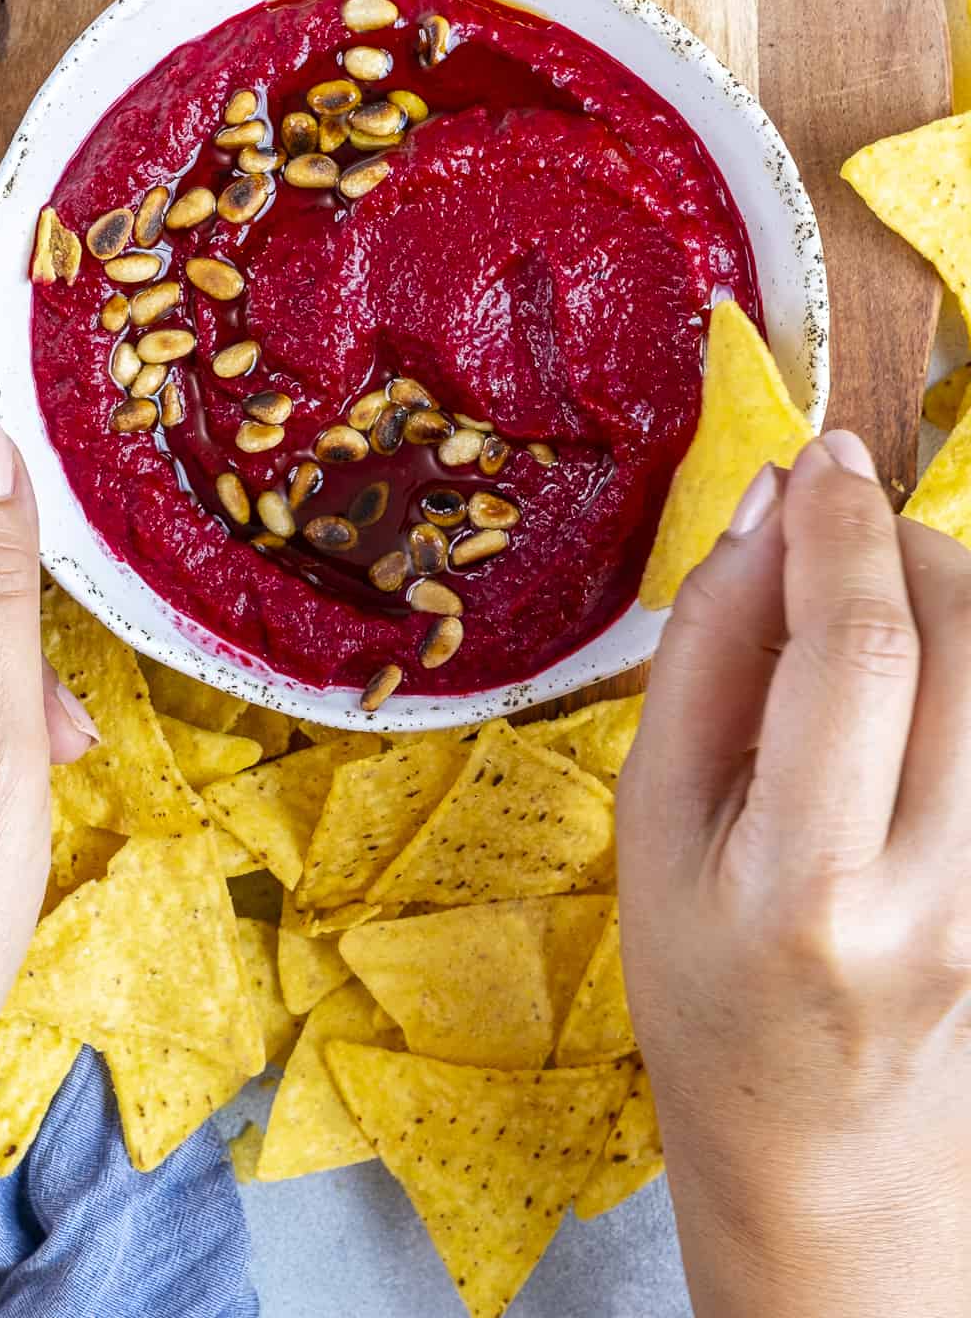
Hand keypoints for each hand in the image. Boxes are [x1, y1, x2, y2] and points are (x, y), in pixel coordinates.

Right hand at [619, 432, 970, 1317]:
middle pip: (963, 636)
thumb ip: (705, 651)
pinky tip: (911, 686)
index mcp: (804, 882)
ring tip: (870, 617)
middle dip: (901, 543)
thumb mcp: (652, 821)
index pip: (860, 651)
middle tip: (837, 536)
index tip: (823, 454)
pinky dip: (964, 661)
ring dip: (945, 595)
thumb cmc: (704, 982)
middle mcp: (938, 892)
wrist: (817, 1138)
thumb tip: (768, 508)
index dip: (845, 525)